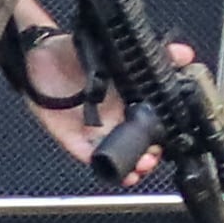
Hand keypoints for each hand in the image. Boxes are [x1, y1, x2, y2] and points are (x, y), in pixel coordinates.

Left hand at [24, 37, 203, 183]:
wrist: (39, 54)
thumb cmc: (75, 52)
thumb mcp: (115, 50)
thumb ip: (151, 53)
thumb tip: (184, 53)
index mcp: (128, 100)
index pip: (153, 124)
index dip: (164, 136)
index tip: (172, 142)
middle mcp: (115, 118)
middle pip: (139, 145)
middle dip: (151, 156)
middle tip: (154, 156)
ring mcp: (95, 130)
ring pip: (119, 155)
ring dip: (133, 166)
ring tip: (141, 167)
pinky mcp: (74, 138)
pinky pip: (91, 157)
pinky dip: (104, 166)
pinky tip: (116, 172)